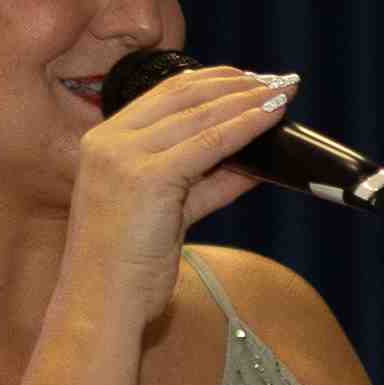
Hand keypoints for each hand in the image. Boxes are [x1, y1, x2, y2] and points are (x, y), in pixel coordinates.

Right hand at [54, 61, 300, 333]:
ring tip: (284, 91)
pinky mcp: (146, 177)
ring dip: (248, 99)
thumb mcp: (167, 213)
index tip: (249, 79)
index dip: (213, 81)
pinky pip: (210, 142)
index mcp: (103, 142)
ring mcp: (124, 156)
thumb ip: (204, 183)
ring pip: (201, 114)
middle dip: (237, 83)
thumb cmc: (127, 268)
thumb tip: (251, 163)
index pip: (165, 95)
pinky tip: (272, 117)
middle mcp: (109, 141)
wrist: (100, 305)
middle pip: (184, 95)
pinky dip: (246, 125)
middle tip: (277, 81)